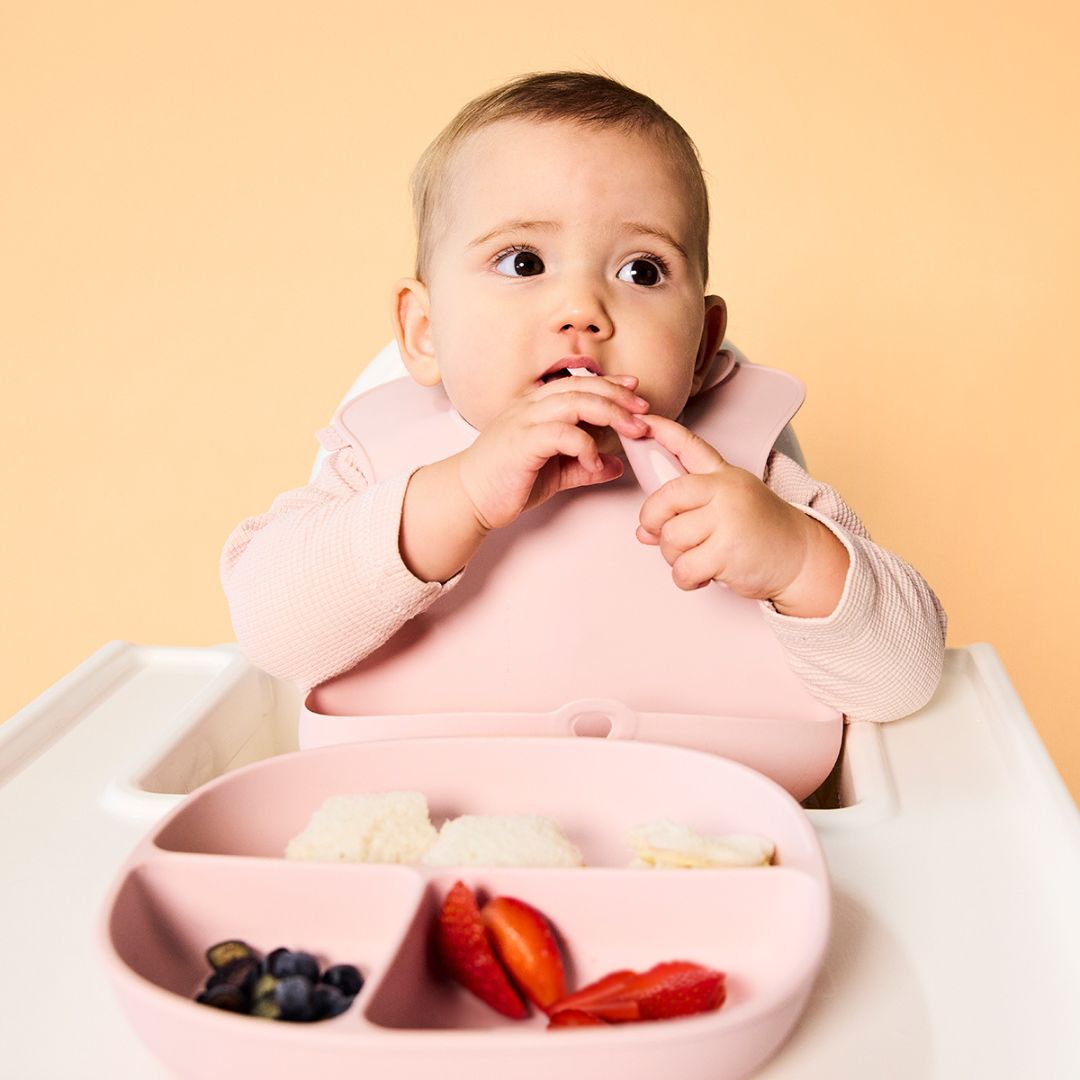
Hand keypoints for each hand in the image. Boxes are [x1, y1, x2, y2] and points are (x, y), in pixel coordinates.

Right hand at [456, 374, 651, 531]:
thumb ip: (584, 466)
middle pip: (584, 387)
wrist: (468, 498)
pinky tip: (595, 463)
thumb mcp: (554, 472)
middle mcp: (531, 406)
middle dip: (619, 397)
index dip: (610, 385)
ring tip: (632, 431)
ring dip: (611, 414)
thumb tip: (615, 466)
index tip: (635, 391)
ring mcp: (525, 421)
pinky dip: (586, 446)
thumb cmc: (504, 481)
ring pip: (577, 402)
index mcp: (536, 406)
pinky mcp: (522, 442)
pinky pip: (563, 433)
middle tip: (644, 413)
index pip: (579, 384)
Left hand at [635, 415, 848, 615]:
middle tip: (659, 534)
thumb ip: (685, 512)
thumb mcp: (729, 506)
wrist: (800, 558)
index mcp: (723, 475)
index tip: (642, 421)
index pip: (689, 446)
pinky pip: (683, 568)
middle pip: (665, 498)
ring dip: (674, 557)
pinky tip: (703, 575)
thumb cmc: (761, 532)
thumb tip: (643, 531)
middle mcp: (725, 491)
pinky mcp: (727, 551)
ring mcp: (727, 519)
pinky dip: (686, 578)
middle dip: (652, 521)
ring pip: (670, 537)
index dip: (662, 431)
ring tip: (695, 558)